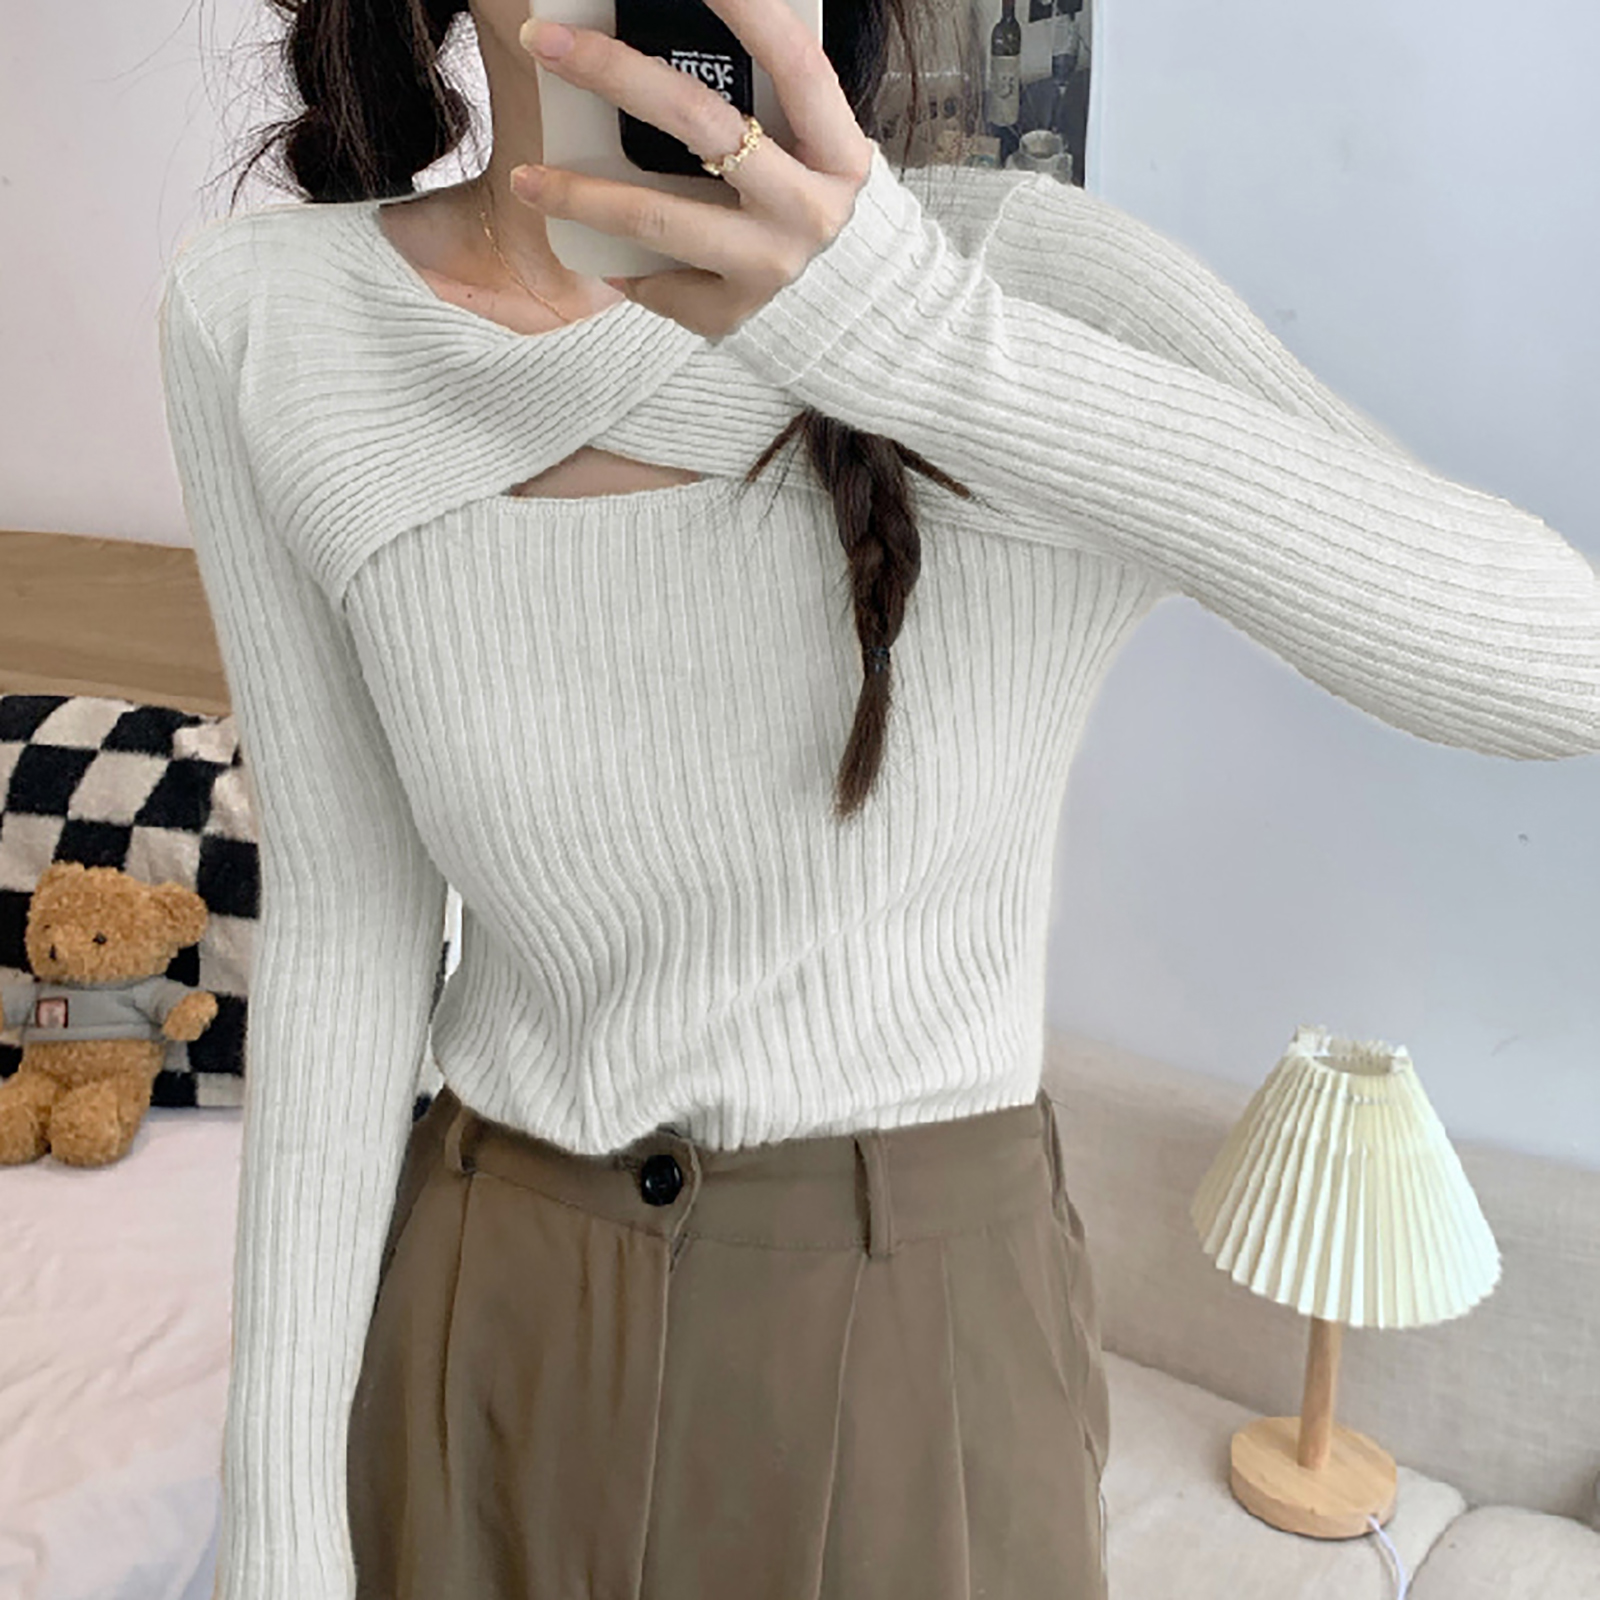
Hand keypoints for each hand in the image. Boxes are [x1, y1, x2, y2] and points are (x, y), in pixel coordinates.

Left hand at [513, 0, 874, 338]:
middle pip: (702, 125)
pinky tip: (599, 253)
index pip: (794, 62)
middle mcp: (811, 210)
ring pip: (659, 218)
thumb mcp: (810, 147)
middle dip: (614, 74)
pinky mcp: (735, 315)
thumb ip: (764, 97)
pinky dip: (621, 265)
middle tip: (546, 43)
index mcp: (838, 152)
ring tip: (526, 177)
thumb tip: (675, 25)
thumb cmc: (808, 203)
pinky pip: (658, 281)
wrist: (850, 316)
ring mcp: (773, 267)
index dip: (746, 7)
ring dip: (581, 195)